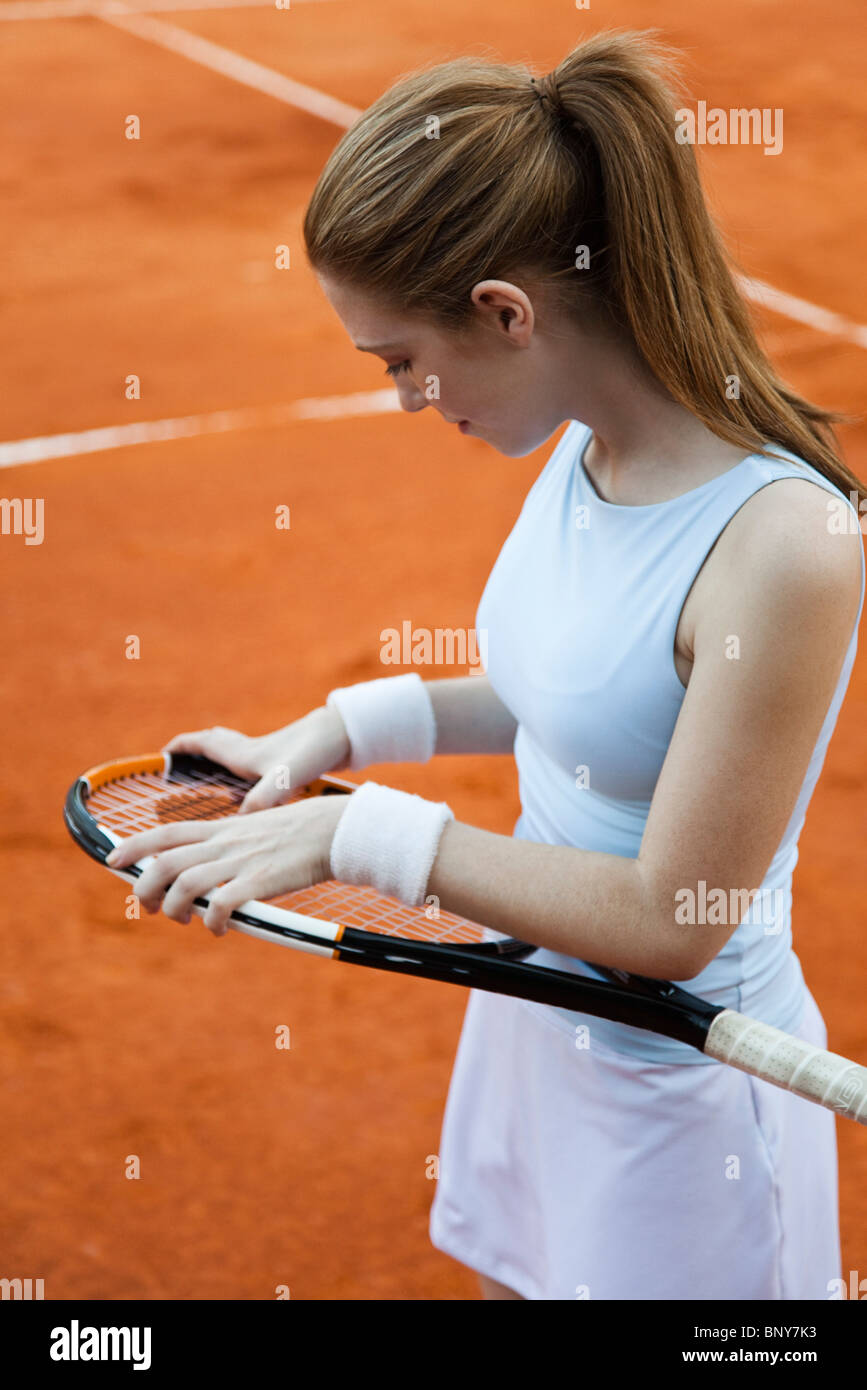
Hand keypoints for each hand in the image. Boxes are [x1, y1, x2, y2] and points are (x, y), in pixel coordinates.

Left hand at [105, 794, 346, 936]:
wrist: (335, 829)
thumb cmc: (300, 832)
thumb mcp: (256, 828)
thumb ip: (231, 843)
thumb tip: (213, 864)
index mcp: (222, 828)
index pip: (165, 832)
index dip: (133, 846)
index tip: (112, 859)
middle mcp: (225, 842)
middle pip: (165, 862)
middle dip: (144, 886)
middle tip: (147, 907)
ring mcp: (241, 861)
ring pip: (186, 884)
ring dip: (174, 907)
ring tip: (181, 921)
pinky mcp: (260, 881)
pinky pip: (222, 905)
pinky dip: (212, 921)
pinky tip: (218, 929)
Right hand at [162, 705, 350, 812]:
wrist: (345, 736)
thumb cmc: (313, 753)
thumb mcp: (283, 781)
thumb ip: (259, 801)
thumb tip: (238, 825)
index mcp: (243, 753)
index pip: (200, 743)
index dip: (177, 749)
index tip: (158, 760)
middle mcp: (251, 752)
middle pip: (213, 746)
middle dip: (193, 756)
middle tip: (177, 772)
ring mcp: (268, 758)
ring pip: (233, 759)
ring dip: (218, 770)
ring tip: (207, 793)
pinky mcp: (285, 766)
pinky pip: (253, 772)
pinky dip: (243, 782)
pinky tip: (248, 804)